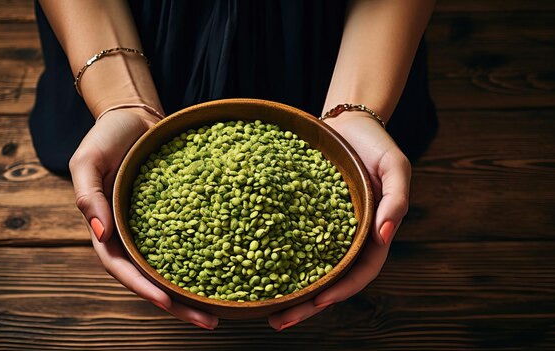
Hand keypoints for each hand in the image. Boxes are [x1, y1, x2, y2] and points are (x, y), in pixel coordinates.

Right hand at [69, 108, 218, 329]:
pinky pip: (193, 238)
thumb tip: (100, 236)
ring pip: (176, 264)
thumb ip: (88, 196)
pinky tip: (233, 267)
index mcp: (107, 229)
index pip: (123, 267)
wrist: (134, 115)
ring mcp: (157, 227)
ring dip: (196, 288)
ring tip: (226, 307)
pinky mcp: (179, 214)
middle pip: (154, 277)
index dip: (143, 287)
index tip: (167, 302)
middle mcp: (133, 234)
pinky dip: (208, 255)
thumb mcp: (87, 161)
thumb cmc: (106, 136)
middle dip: (178, 303)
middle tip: (209, 321)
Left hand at [268, 114, 410, 330]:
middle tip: (278, 321)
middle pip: (327, 279)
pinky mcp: (300, 216)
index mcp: (371, 234)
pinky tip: (251, 267)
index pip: (358, 272)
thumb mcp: (395, 166)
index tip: (318, 301)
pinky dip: (273, 257)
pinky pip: (287, 240)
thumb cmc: (376, 143)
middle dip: (306, 304)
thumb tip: (386, 235)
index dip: (340, 289)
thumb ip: (396, 199)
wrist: (347, 122)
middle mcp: (345, 238)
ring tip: (261, 307)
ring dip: (287, 289)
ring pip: (305, 267)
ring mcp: (321, 230)